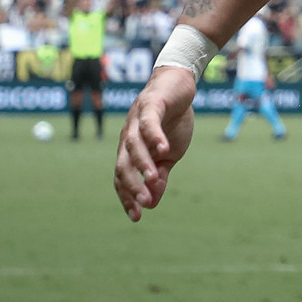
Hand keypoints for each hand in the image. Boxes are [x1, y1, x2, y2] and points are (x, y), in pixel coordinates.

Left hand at [115, 65, 197, 221]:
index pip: (122, 177)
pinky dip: (155, 137)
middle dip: (131, 186)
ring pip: (133, 146)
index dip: (127, 197)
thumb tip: (151, 203)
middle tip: (144, 202)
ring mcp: (136, 120)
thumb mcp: (170, 154)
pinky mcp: (150, 105)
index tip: (137, 216)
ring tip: (154, 179)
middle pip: (122, 164)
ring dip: (142, 164)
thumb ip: (160, 176)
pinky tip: (164, 150)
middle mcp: (128, 137)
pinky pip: (148, 123)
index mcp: (130, 151)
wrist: (179, 85)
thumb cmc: (172, 120)